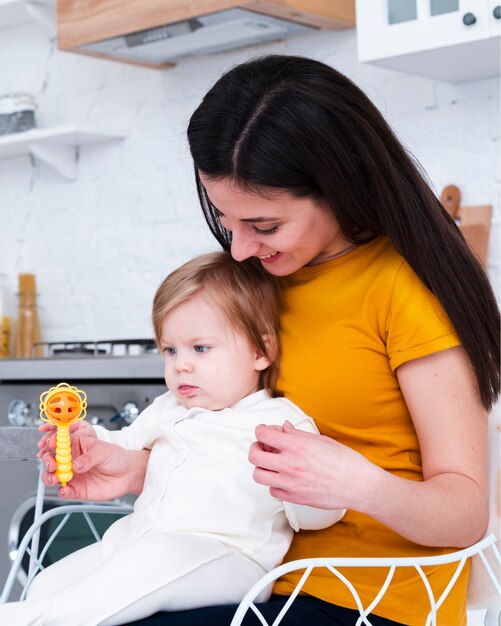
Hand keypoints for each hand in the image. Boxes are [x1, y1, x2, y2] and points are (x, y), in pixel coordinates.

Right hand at [38, 423, 147, 500]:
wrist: (127, 474)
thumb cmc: (116, 457)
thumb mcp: (103, 451)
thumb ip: (88, 457)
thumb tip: (75, 465)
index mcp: (76, 446)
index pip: (59, 443)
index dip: (52, 444)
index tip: (50, 445)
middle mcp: (71, 461)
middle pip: (51, 460)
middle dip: (47, 462)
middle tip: (52, 465)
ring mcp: (72, 475)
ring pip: (52, 476)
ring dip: (49, 477)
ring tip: (54, 478)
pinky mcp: (76, 490)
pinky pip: (64, 492)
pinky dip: (61, 492)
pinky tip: (65, 489)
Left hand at [248, 421, 381, 511]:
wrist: (359, 485)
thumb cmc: (345, 460)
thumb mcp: (320, 440)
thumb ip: (297, 434)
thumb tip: (283, 427)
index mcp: (296, 446)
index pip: (262, 434)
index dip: (261, 430)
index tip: (264, 431)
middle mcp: (289, 465)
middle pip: (254, 456)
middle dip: (256, 448)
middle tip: (264, 446)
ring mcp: (290, 483)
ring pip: (258, 475)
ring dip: (262, 467)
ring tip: (272, 463)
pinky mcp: (294, 498)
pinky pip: (272, 490)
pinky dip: (274, 483)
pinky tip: (284, 478)